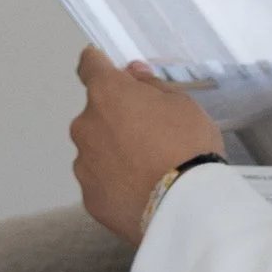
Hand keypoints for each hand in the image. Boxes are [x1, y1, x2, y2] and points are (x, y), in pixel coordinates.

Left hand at [69, 49, 223, 243]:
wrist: (186, 207)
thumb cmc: (188, 144)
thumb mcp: (183, 104)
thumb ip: (151, 87)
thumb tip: (132, 76)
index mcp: (107, 94)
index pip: (89, 65)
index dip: (98, 65)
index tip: (110, 74)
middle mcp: (85, 125)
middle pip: (96, 114)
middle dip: (115, 120)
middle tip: (148, 137)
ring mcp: (83, 165)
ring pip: (95, 150)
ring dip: (112, 153)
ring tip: (147, 172)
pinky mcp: (89, 198)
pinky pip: (100, 183)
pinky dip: (114, 184)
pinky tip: (140, 193)